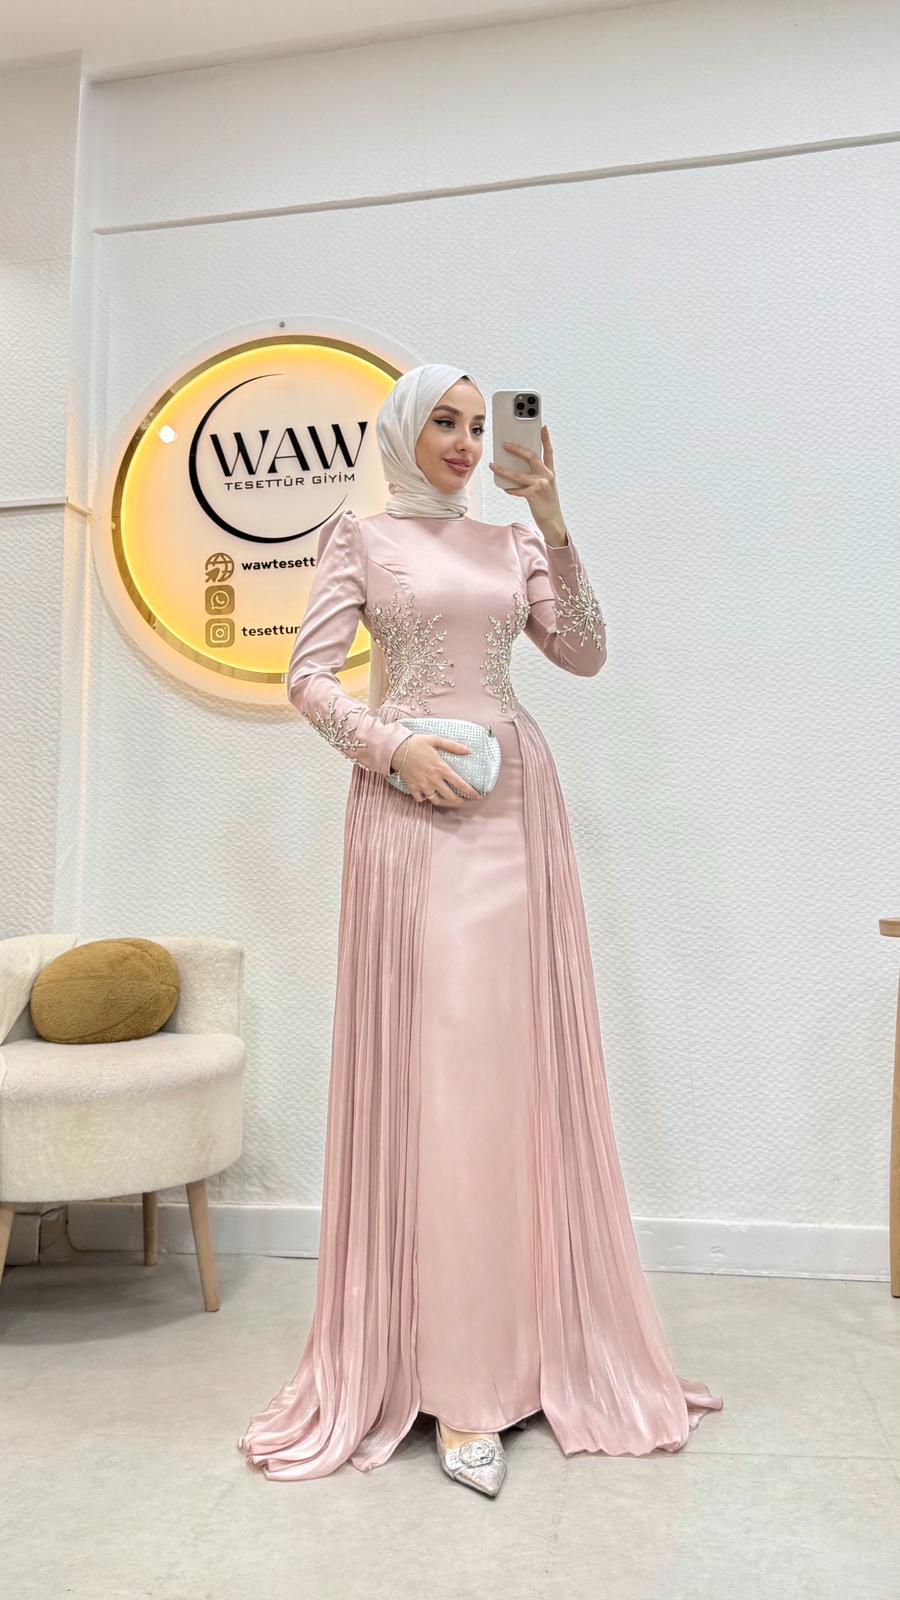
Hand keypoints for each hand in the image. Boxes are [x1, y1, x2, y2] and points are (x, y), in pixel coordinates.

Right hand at [390, 734, 481, 806]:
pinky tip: (428, 795)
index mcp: (441, 768)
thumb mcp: (436, 740)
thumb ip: (453, 746)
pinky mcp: (413, 788)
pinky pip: (421, 799)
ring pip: (437, 800)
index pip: (460, 784)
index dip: (470, 792)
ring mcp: (423, 785)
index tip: (478, 796)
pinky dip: (425, 799)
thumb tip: (468, 750)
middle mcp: (434, 780)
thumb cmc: (417, 743)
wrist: (396, 748)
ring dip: (444, 802)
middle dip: (460, 801)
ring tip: (449, 801)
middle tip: (465, 802)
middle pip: (450, 797)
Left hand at [489, 424, 566, 542]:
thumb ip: (536, 476)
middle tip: (504, 444)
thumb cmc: (547, 503)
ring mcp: (540, 485)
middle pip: (530, 456)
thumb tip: (517, 468)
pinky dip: (509, 489)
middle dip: (516, 448)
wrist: (553, 521)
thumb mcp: (545, 486)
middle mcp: (547, 476)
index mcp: (550, 472)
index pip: (549, 452)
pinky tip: (503, 488)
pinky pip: (517, 490)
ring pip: (518, 474)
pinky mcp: (533, 495)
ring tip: (493, 465)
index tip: (543, 427)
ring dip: (503, 470)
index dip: (546, 439)